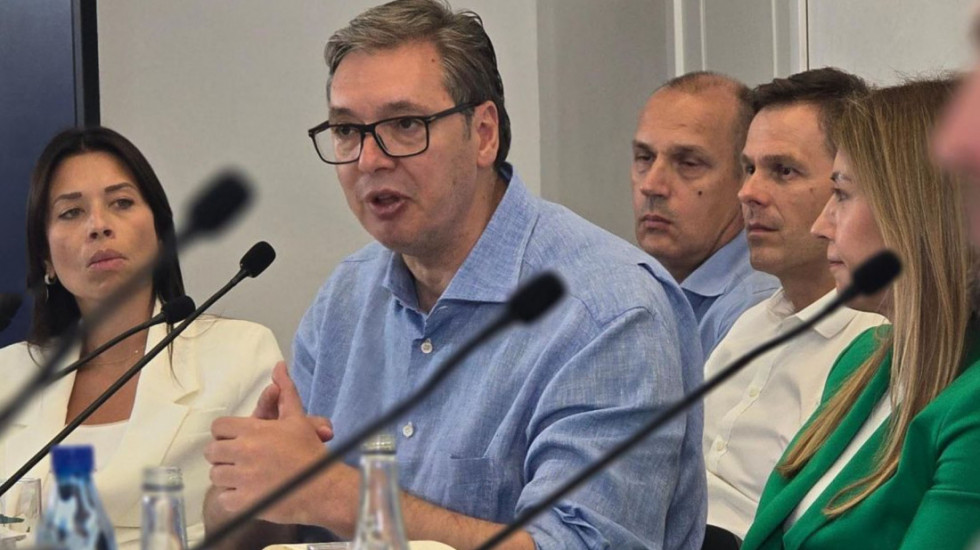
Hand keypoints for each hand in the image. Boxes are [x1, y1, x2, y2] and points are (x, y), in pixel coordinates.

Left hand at [205, 362, 357, 528]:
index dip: (226, 434)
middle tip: (241, 460)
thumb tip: (279, 366)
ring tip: (246, 478)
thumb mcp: (297, 419)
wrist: (323, 488)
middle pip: (212, 452)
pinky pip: (224, 498)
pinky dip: (234, 498)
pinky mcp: (244, 502)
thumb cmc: (310, 452)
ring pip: (216, 476)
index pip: (218, 428)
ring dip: (228, 477)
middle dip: (224, 456)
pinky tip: (250, 494)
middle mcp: (244, 452)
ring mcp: (242, 478)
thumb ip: (285, 392)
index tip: (238, 441)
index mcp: (253, 430)